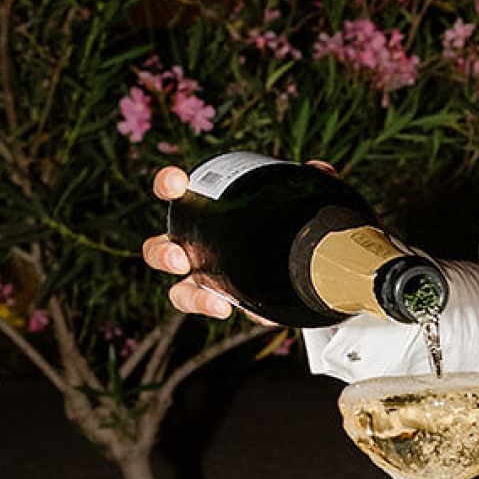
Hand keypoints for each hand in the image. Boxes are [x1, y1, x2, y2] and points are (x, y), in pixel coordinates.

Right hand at [140, 160, 334, 326]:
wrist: (302, 262)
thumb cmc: (280, 223)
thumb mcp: (295, 199)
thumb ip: (306, 183)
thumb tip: (319, 169)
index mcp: (203, 212)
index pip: (174, 193)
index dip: (167, 185)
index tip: (176, 183)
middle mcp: (196, 245)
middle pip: (159, 250)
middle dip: (162, 254)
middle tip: (180, 258)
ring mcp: (207, 276)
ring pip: (180, 291)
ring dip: (189, 296)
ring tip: (213, 300)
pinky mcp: (226, 300)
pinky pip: (214, 308)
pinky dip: (219, 309)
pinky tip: (236, 310)